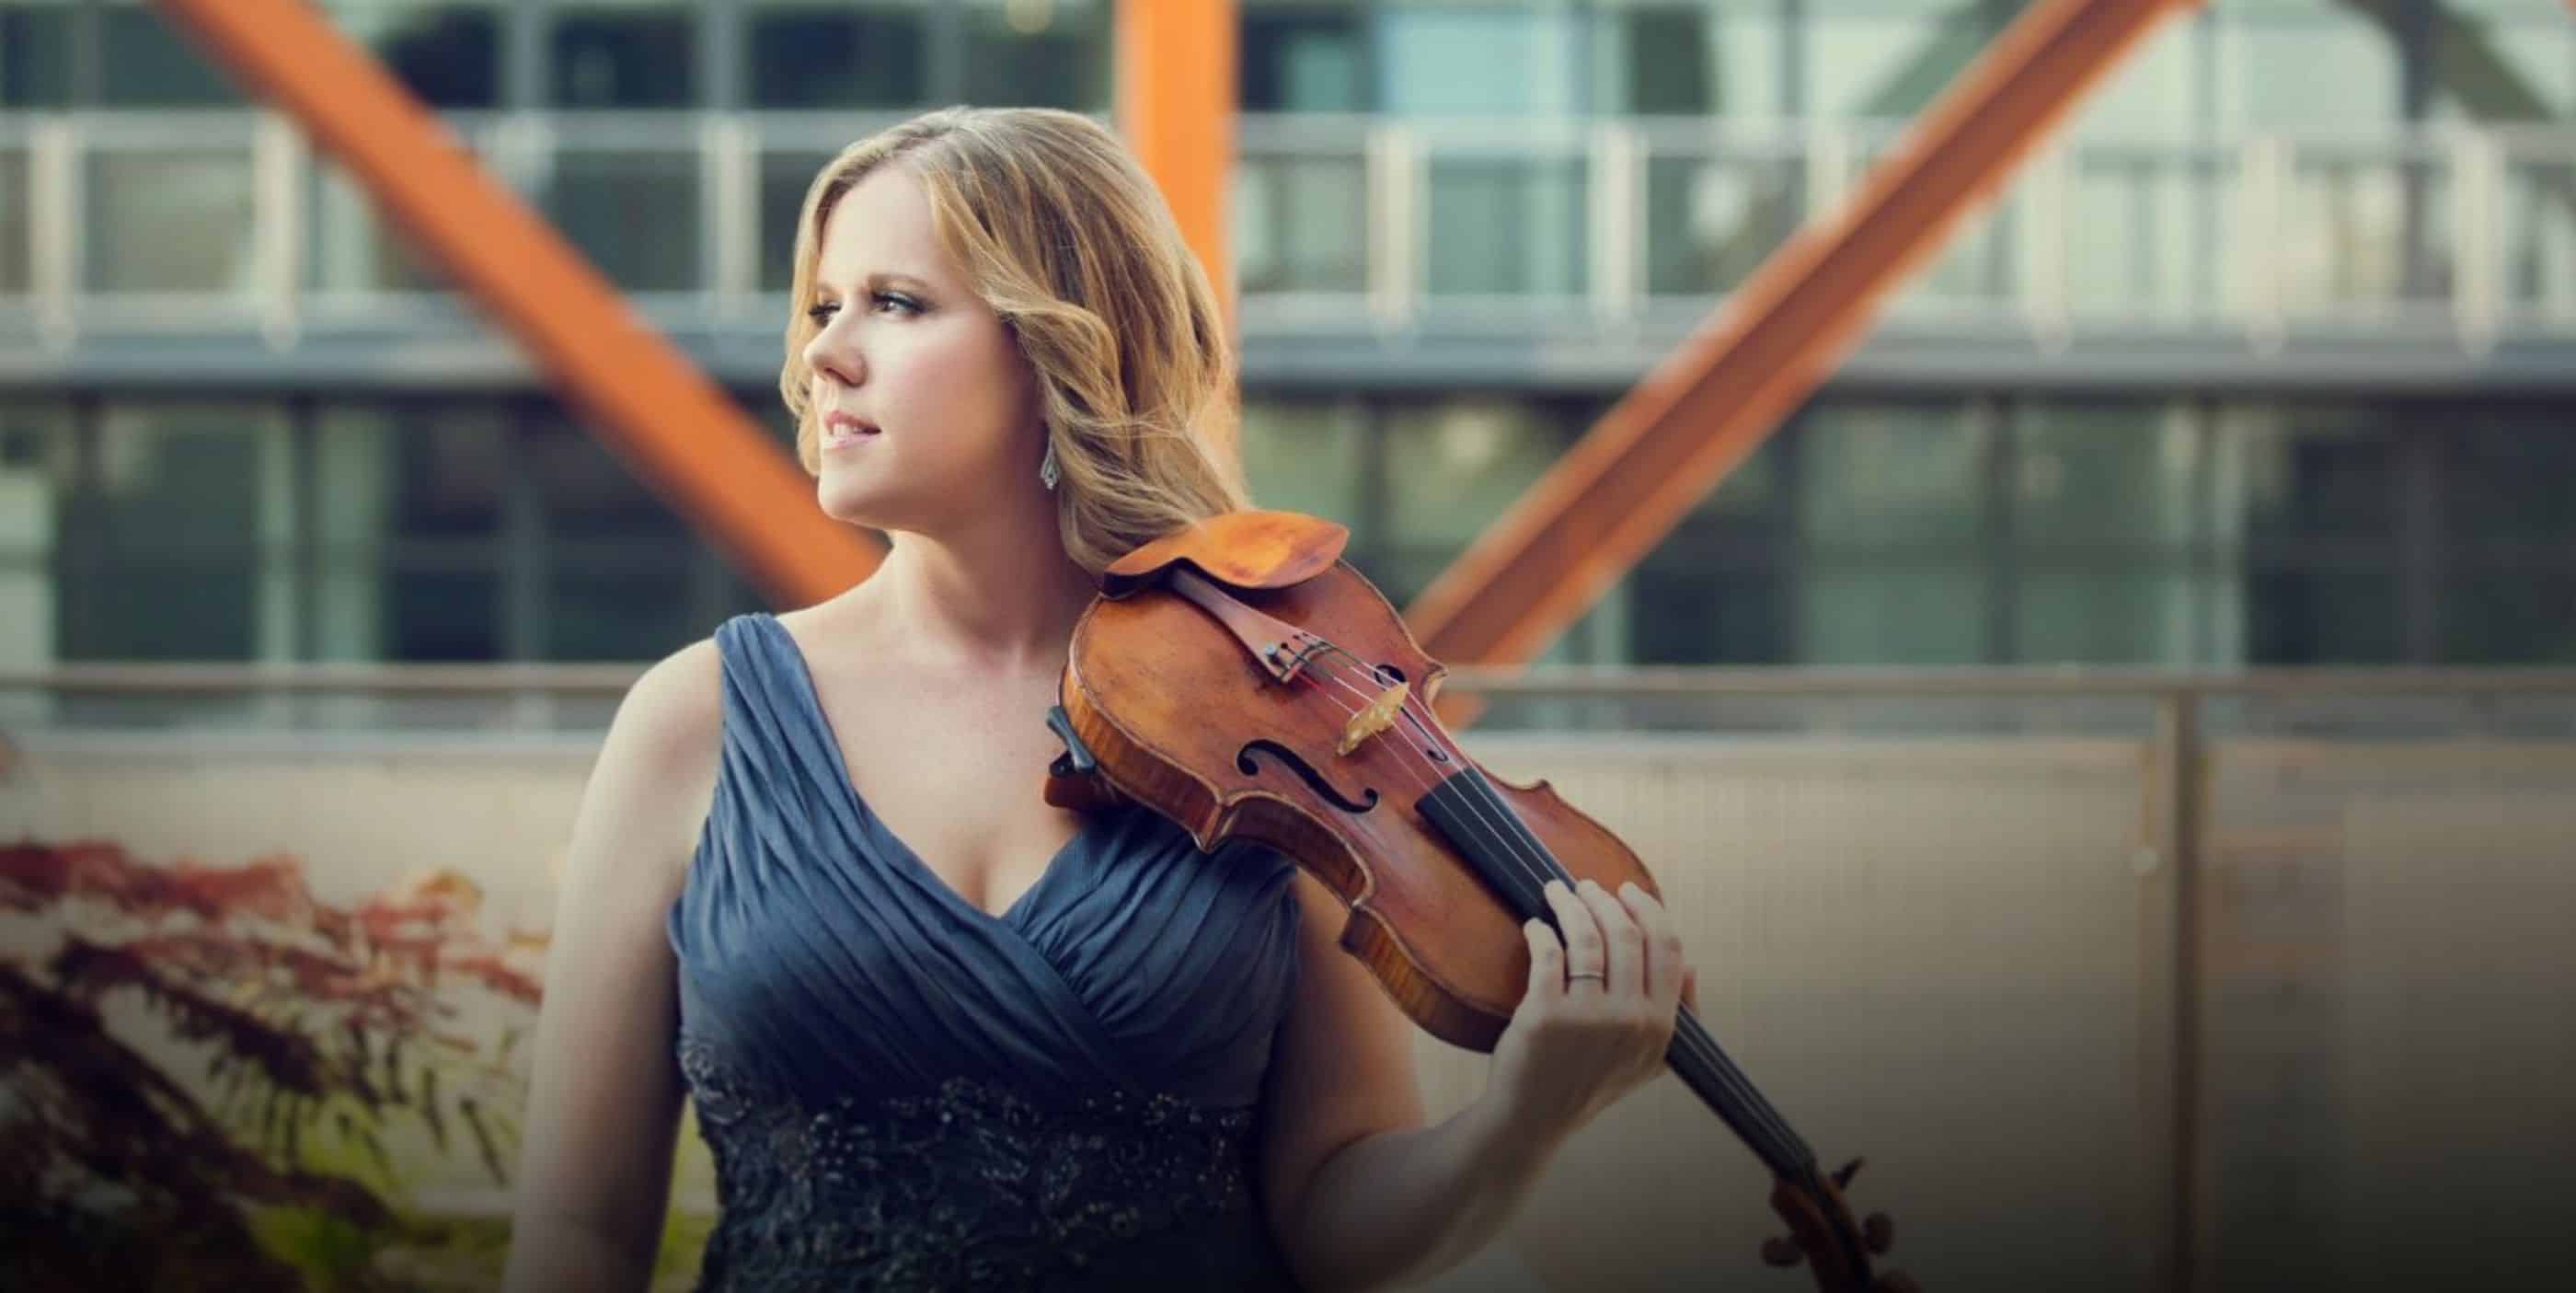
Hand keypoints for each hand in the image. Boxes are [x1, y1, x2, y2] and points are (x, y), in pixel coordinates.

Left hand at [1482, 877, 1693, 1142]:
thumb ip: (1679, 1015)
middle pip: (1626, 933)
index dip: (1649, 909)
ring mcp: (1587, 1017)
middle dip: (1604, 899)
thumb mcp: (1650, 1060)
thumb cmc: (1591, 1082)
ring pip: (1586, 937)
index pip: (1668, 948)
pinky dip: (1540, 931)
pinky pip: (1547, 953)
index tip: (1627, 890)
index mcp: (1661, 1025)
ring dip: (1570, 904)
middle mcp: (1630, 1020)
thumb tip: (1693, 965)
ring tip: (1557, 893)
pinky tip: (1535, 927)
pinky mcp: (1544, 1015)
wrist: (1536, 1118)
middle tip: (1585, 887)